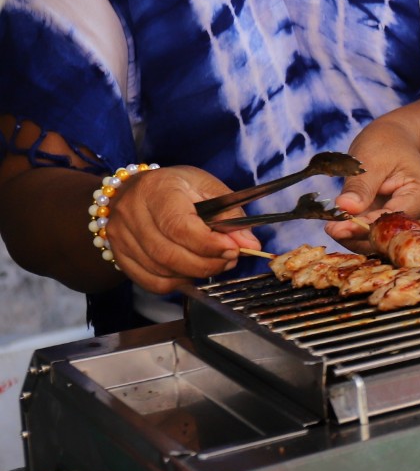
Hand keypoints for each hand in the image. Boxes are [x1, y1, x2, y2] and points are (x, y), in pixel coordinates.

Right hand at [102, 167, 260, 293]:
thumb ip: (231, 216)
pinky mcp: (118, 255)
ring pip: (160, 271)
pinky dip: (176, 283)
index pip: (179, 226)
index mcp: (156, 189)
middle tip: (230, 260)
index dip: (209, 244)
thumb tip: (250, 246)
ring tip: (215, 263)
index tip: (233, 249)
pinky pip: (150, 282)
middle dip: (206, 264)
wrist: (135, 190)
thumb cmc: (177, 187)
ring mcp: (119, 236)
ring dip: (195, 274)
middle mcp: (131, 213)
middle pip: (168, 254)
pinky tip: (191, 272)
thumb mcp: (208, 188)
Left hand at [329, 117, 419, 249]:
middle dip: (360, 236)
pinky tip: (340, 227)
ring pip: (382, 243)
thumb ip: (360, 186)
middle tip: (331, 229)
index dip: (367, 226)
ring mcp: (408, 225)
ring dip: (356, 240)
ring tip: (333, 227)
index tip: (339, 228)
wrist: (394, 143)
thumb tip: (345, 207)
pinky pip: (376, 240)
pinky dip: (357, 237)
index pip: (395, 218)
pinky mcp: (394, 229)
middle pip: (391, 237)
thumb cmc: (386, 147)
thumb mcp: (371, 160)